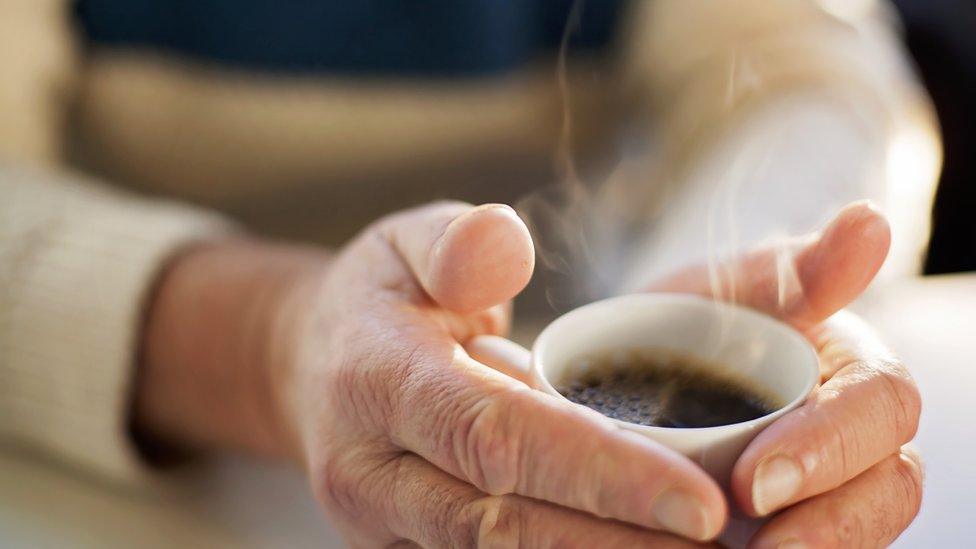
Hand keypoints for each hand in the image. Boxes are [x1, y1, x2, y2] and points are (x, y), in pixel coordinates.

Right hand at [138, 202, 728, 546]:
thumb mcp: (406, 242)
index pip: (495, 435)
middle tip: (723, 546)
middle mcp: (369, 471)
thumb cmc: (379, 299)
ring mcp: (381, 524)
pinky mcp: (403, 548)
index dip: (598, 473)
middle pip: (501, 525)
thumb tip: (508, 248)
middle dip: (618, 545)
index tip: (700, 503)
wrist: (310, 369)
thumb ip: (456, 242)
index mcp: (375, 380)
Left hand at [646, 202, 922, 547]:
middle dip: (832, 526)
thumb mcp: (719, 291)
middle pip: (889, 486)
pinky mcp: (797, 523)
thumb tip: (870, 221)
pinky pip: (807, 543)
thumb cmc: (685, 323)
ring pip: (857, 531)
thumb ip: (788, 271)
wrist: (627, 371)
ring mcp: (833, 487)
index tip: (757, 482)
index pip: (882, 405)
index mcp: (853, 367)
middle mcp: (856, 434)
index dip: (832, 446)